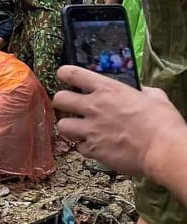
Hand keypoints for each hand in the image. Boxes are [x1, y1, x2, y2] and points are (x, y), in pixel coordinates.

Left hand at [54, 65, 183, 179]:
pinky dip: (85, 147)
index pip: (73, 74)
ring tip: (80, 129)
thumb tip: (141, 92)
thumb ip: (142, 92)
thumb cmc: (162, 122)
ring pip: (62, 125)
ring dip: (70, 127)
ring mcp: (90, 129)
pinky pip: (79, 147)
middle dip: (62, 102)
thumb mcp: (154, 97)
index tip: (65, 77)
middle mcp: (93, 107)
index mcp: (108, 89)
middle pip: (59, 99)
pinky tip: (95, 146)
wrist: (163, 150)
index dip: (65, 74)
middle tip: (72, 107)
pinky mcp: (93, 150)